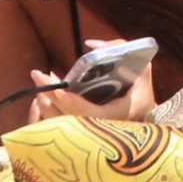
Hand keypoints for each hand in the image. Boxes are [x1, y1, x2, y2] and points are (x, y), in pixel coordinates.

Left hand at [23, 41, 156, 126]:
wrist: (143, 117)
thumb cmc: (142, 90)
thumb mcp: (142, 68)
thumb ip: (119, 50)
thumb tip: (90, 45)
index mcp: (122, 113)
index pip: (94, 115)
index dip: (74, 104)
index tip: (58, 89)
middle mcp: (105, 129)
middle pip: (70, 122)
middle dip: (50, 99)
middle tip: (39, 76)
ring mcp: (92, 135)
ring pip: (61, 128)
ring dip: (45, 105)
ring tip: (41, 82)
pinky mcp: (81, 136)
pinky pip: (58, 130)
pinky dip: (47, 114)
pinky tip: (43, 97)